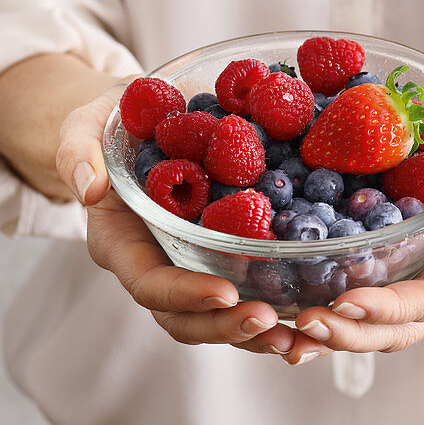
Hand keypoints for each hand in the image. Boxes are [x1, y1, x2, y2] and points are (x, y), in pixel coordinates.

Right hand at [56, 82, 299, 356]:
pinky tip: (319, 303)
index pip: (149, 283)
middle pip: (188, 316)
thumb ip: (78, 150)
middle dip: (228, 327)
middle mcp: (161, 261)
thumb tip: (90, 186)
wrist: (149, 115)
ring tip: (302, 334)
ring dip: (261, 330)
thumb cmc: (114, 122)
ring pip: (223, 313)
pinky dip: (283, 301)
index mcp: (123, 241)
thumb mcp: (86, 124)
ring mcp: (196, 260)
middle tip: (272, 324)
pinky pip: (253, 284)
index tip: (224, 293)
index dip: (185, 294)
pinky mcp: (231, 248)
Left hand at [285, 88, 423, 363]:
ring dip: (330, 334)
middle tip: (303, 326)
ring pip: (376, 325)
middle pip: (401, 327)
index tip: (347, 302)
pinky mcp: (392, 264)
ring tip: (283, 335)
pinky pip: (358, 298)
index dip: (392, 307)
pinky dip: (322, 309)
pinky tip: (282, 314)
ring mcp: (418, 275)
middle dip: (352, 333)